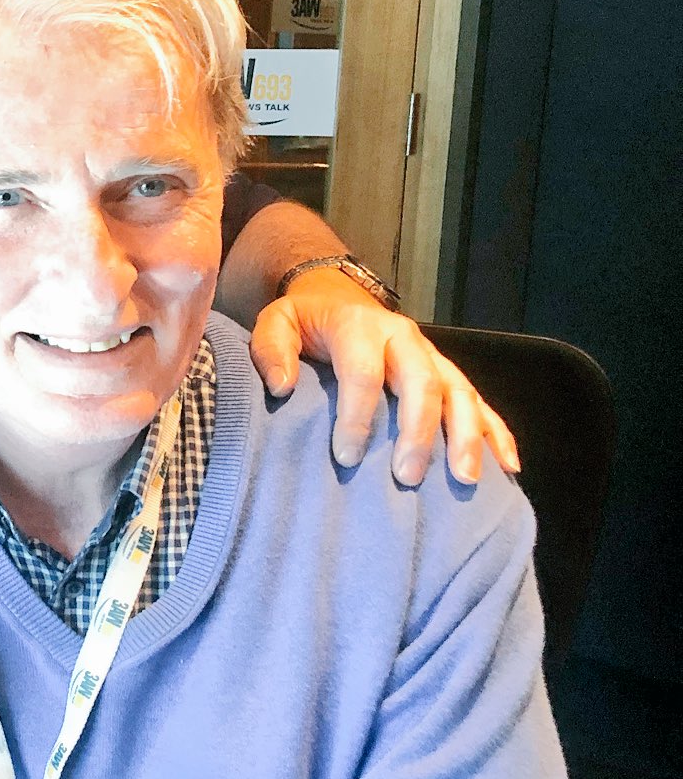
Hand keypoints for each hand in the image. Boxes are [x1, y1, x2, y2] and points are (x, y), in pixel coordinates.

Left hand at [248, 267, 519, 486]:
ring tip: (464, 479)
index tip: (347, 457)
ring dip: (465, 437)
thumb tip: (282, 387)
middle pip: (422, 384)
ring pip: (460, 394)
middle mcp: (405, 339)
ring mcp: (432, 357)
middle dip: (418, 433)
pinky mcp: (449, 375)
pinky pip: (481, 403)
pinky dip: (497, 433)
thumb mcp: (276, 323)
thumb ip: (271, 351)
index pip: (364, 373)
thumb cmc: (305, 323)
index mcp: (361, 327)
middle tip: (407, 477)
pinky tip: (507, 467)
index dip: (358, 416)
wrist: (338, 299)